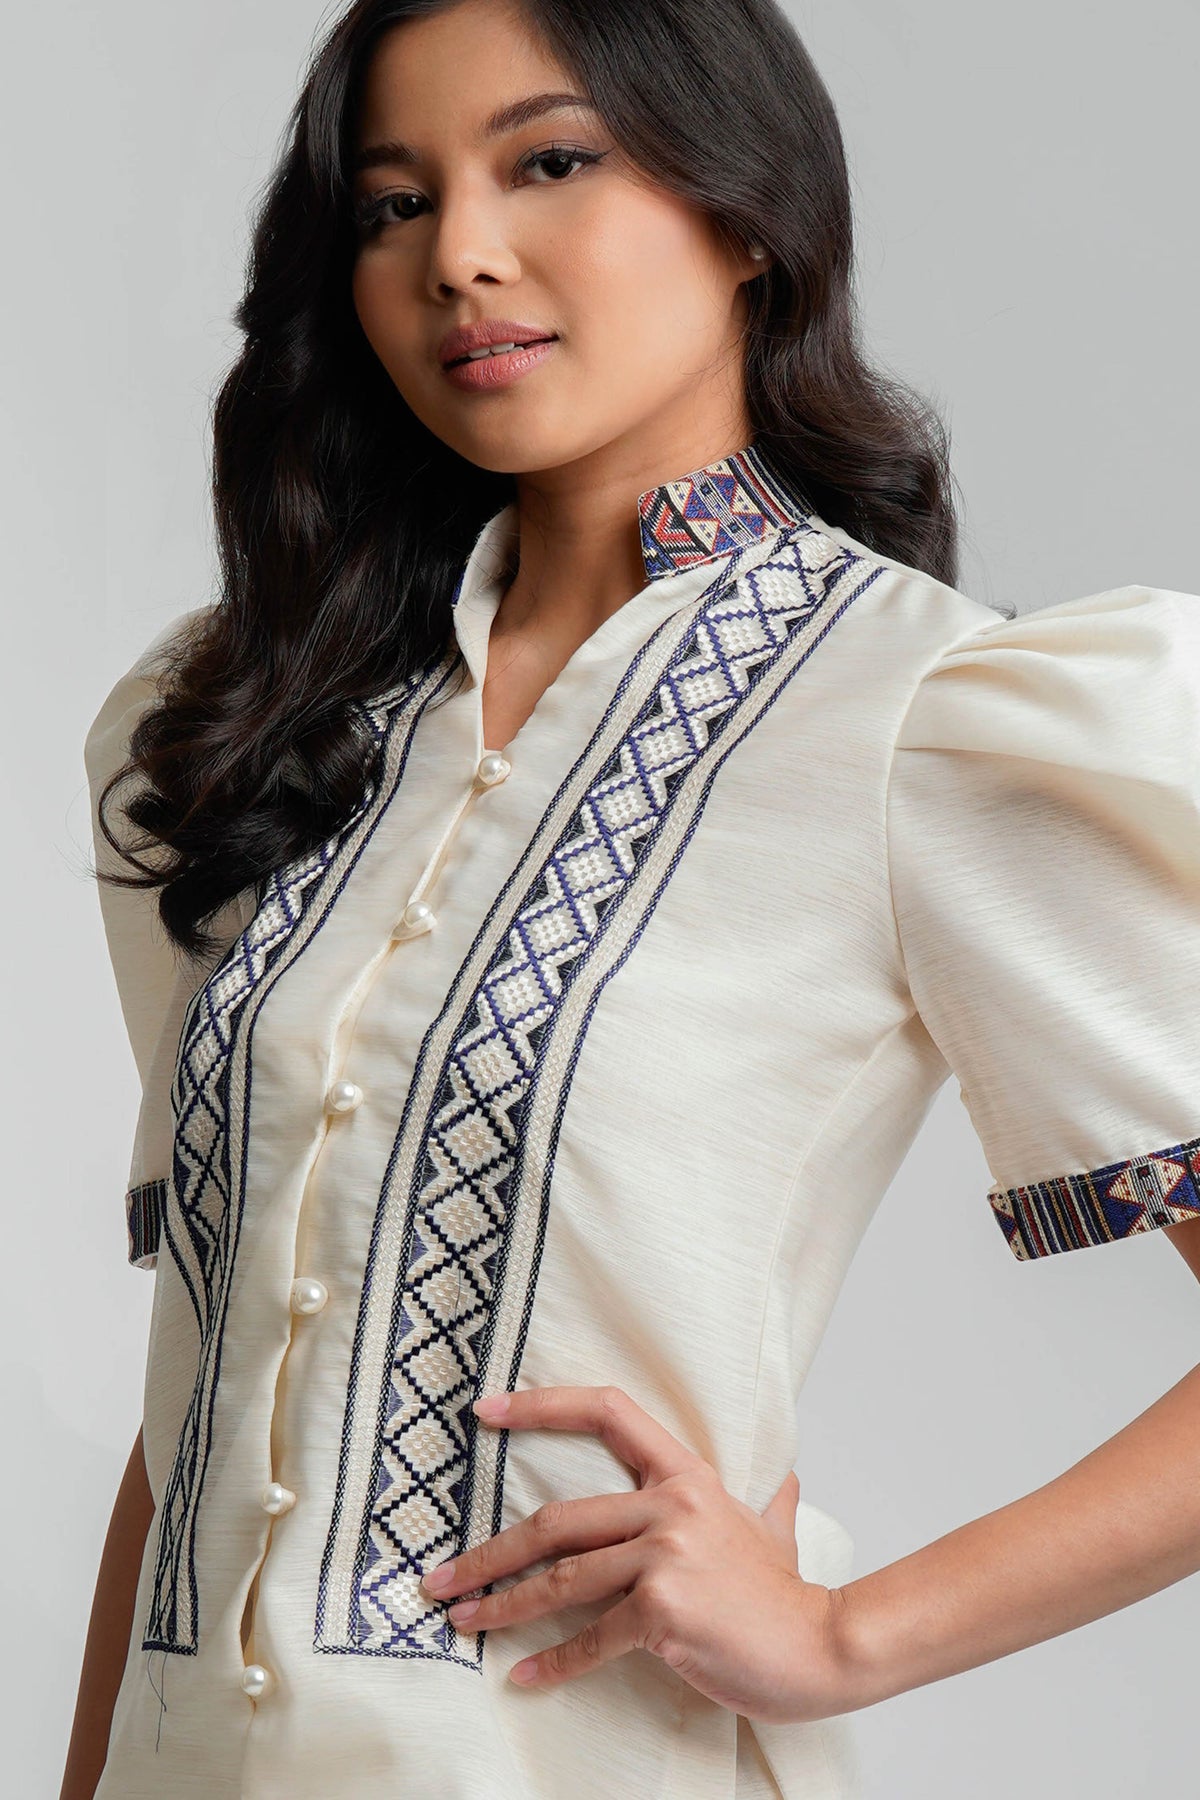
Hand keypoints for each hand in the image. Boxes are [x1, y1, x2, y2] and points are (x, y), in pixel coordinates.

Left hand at [418, 1383, 846, 1722]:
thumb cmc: (788, 1594)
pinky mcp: (663, 1611)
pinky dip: (552, 1662)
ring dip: (501, 1604)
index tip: (486, 1410)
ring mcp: (665, 1557)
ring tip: (462, 1620)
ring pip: (561, 1579)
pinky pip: (591, 1638)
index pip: (607, 1413)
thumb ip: (766, 1501)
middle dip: (489, 1553)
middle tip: (441, 1576)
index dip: (542, 1405)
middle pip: (556, 1519)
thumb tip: (783, 1482)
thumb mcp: (771, 1529)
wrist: (825, 1645)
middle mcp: (670, 1506)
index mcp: (686, 1476)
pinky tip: (522, 1676)